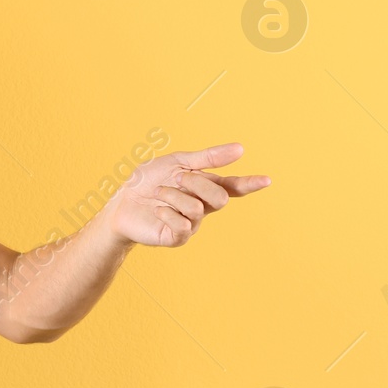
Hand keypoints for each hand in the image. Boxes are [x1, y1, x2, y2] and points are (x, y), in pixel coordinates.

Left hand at [103, 143, 270, 247]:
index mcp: (205, 187)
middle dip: (197, 183)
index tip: (267, 180)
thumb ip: (208, 158)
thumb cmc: (148, 181)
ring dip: (174, 195)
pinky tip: (157, 211)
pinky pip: (183, 225)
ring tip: (160, 194)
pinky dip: (167, 212)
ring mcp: (192, 224)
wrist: (121, 201)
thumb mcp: (177, 162)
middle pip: (219, 197)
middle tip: (177, 178)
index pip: (233, 186)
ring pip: (197, 208)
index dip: (250, 184)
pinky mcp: (178, 238)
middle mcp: (203, 206)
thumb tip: (241, 149)